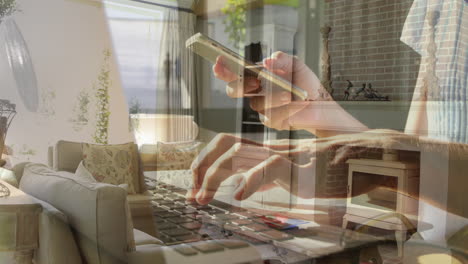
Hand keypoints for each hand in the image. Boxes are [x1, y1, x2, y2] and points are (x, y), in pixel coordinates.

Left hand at [187, 130, 419, 204]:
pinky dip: (250, 182)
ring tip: (204, 198)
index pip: (227, 145)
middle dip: (201, 167)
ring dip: (214, 176)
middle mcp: (271, 149)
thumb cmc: (335, 168)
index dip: (206, 162)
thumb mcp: (295, 173)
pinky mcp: (301, 166)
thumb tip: (250, 185)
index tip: (196, 186)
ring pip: (238, 153)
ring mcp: (284, 155)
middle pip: (224, 143)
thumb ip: (272, 176)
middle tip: (193, 193)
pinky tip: (239, 197)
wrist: (368, 158)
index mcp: (268, 151)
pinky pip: (270, 168)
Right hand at [213, 52, 330, 129]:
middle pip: (233, 90)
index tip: (218, 62)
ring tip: (290, 94)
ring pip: (256, 103)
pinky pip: (271, 117)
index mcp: (255, 75)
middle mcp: (254, 92)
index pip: (233, 72)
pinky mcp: (271, 121)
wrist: (320, 103)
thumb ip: (282, 59)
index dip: (223, 68)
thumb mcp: (296, 65)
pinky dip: (286, 109)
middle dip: (240, 86)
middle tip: (255, 83)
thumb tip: (267, 61)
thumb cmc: (305, 82)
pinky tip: (298, 104)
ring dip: (273, 98)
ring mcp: (261, 107)